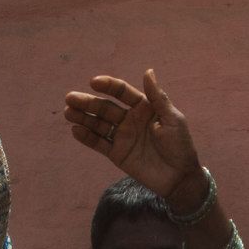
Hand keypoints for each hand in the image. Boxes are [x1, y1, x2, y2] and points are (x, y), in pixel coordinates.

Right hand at [64, 69, 207, 206]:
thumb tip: (148, 71)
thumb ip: (158, 97)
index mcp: (143, 107)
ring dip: (83, 118)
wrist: (180, 177)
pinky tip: (76, 130)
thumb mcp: (173, 119)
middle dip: (88, 102)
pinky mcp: (117, 154)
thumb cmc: (181, 145)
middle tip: (70, 98)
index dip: (108, 86)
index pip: (122, 92)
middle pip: (105, 107)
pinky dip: (87, 137)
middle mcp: (130, 119)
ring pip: (99, 124)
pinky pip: (99, 144)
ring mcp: (122, 136)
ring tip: (68, 112)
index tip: (93, 82)